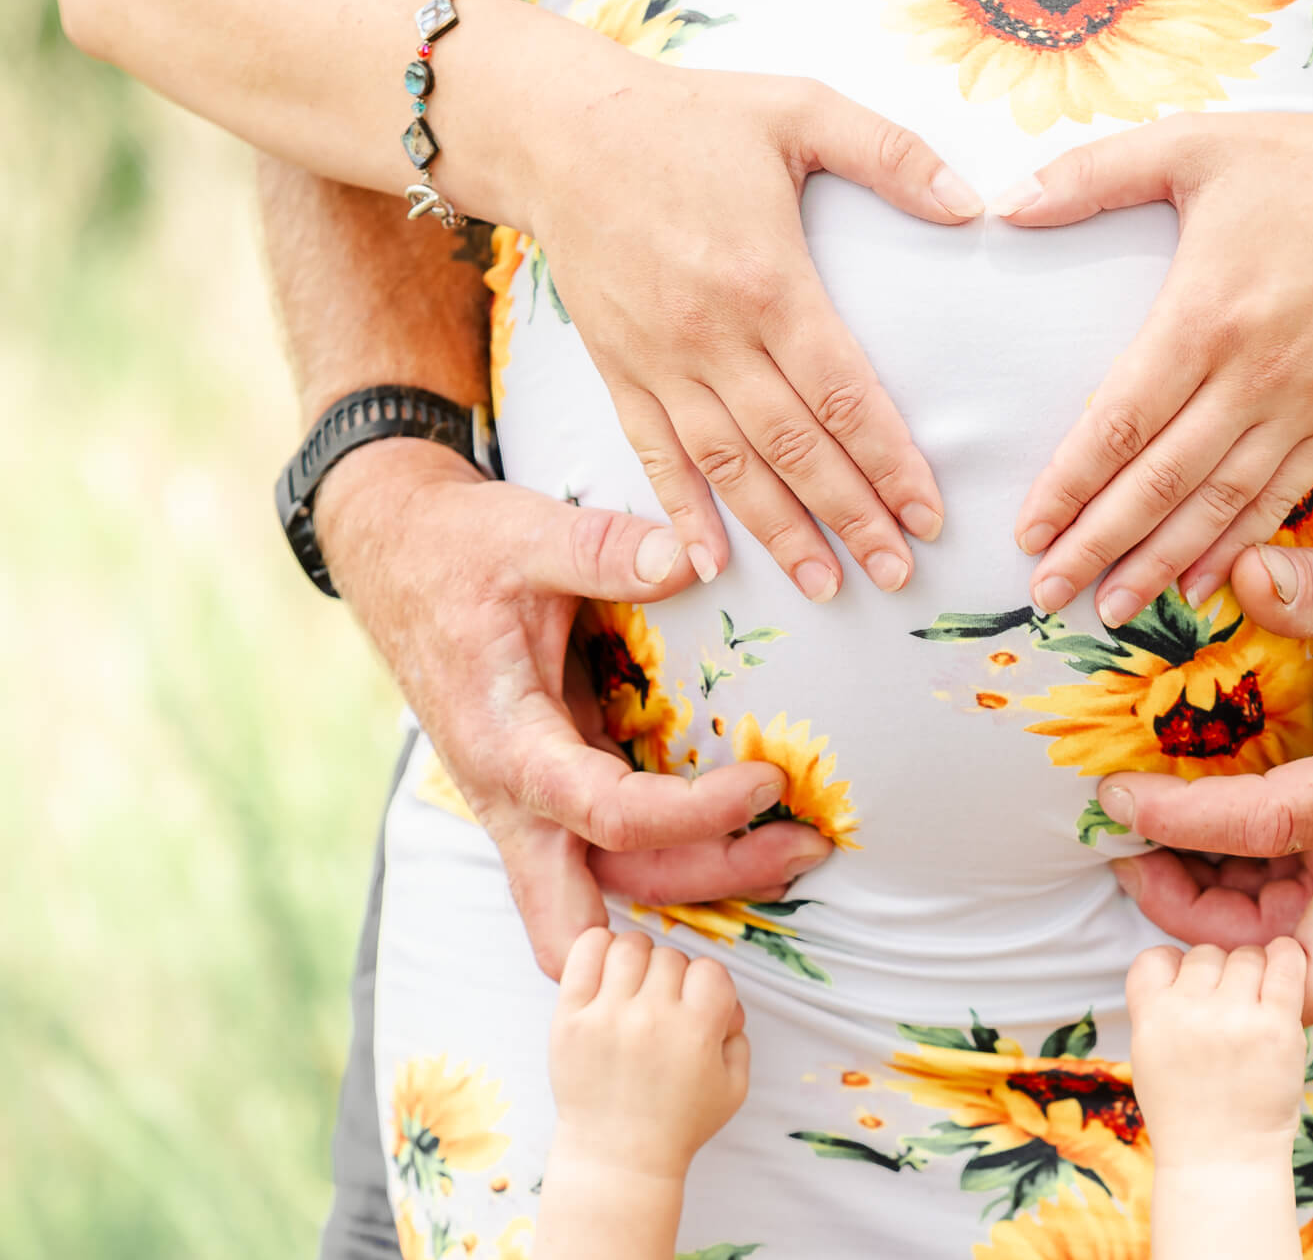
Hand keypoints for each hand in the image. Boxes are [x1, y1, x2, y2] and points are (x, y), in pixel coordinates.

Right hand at [317, 439, 834, 977]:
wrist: (394, 557)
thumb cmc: (455, 551)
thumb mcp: (526, 534)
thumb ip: (604, 548)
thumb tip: (693, 559)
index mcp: (506, 744)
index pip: (610, 816)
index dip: (696, 814)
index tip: (769, 779)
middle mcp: (517, 795)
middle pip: (609, 893)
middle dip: (706, 888)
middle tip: (803, 852)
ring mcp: (536, 800)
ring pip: (618, 881)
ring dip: (706, 878)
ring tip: (798, 847)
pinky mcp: (557, 785)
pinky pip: (619, 846)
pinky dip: (683, 851)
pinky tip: (751, 828)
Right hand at [522, 54, 981, 599]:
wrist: (555, 129)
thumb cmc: (687, 118)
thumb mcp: (798, 108)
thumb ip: (891, 154)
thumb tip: (976, 205)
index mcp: (766, 280)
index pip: (843, 395)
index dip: (890, 461)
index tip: (930, 512)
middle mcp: (710, 336)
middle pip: (794, 448)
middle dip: (852, 517)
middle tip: (898, 572)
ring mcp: (658, 360)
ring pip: (728, 467)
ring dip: (780, 534)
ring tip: (829, 586)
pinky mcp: (618, 370)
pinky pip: (652, 455)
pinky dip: (680, 513)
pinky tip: (708, 564)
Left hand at [548, 929, 749, 1176]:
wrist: (617, 1158)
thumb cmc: (677, 1124)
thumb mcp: (733, 1088)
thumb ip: (739, 1037)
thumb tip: (725, 1002)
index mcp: (696, 1032)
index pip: (710, 970)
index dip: (708, 985)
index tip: (696, 1006)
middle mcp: (652, 1019)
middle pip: (670, 956)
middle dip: (673, 976)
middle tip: (664, 1004)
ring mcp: (607, 1017)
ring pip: (630, 945)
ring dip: (638, 958)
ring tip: (634, 985)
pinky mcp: (569, 1019)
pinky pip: (584, 954)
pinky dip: (598, 946)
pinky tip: (606, 969)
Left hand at [995, 94, 1312, 626]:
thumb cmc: (1305, 162)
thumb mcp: (1193, 144)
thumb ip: (1092, 174)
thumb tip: (1006, 204)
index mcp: (1203, 316)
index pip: (1119, 423)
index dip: (1069, 485)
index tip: (1028, 530)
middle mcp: (1251, 377)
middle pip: (1159, 483)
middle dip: (1098, 545)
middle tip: (1047, 592)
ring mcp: (1299, 407)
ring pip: (1217, 507)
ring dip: (1159, 564)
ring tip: (1110, 611)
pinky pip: (1278, 500)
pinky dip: (1235, 549)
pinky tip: (1197, 587)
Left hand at [1096, 519, 1312, 1021]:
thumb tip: (1240, 575)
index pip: (1274, 827)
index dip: (1182, 821)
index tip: (1115, 796)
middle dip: (1221, 940)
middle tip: (1139, 870)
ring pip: (1305, 942)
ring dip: (1221, 919)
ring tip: (1143, 851)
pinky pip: (1307, 902)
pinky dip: (1245, 889)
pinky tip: (1193, 837)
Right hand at [1126, 938, 1306, 1167]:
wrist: (1223, 1161)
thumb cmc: (1187, 1111)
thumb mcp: (1148, 1057)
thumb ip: (1159, 1009)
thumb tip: (1187, 963)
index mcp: (1150, 1018)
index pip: (1156, 957)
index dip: (1176, 967)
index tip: (1190, 989)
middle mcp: (1188, 1012)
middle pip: (1206, 954)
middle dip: (1219, 975)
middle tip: (1230, 1010)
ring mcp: (1234, 1018)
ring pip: (1246, 957)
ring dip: (1254, 972)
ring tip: (1258, 1004)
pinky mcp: (1277, 1027)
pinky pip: (1287, 965)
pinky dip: (1289, 958)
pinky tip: (1287, 966)